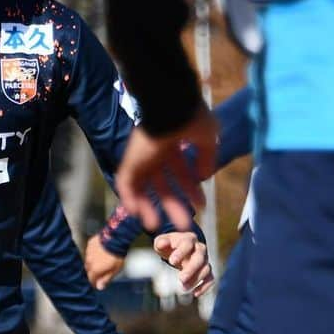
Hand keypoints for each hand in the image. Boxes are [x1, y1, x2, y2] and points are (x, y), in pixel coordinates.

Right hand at [84, 234, 125, 290]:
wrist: (116, 239)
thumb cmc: (116, 255)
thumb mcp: (114, 270)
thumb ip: (106, 279)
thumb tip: (100, 287)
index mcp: (95, 270)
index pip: (91, 279)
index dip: (95, 282)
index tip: (98, 283)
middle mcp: (89, 262)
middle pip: (89, 270)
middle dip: (94, 272)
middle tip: (101, 271)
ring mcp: (88, 252)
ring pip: (88, 260)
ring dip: (93, 262)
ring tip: (101, 260)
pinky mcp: (90, 244)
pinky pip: (90, 251)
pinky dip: (93, 253)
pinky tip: (100, 252)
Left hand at [114, 105, 217, 229]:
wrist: (170, 107)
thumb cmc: (190, 118)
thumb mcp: (207, 138)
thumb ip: (207, 157)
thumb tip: (205, 177)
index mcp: (174, 144)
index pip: (181, 171)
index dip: (190, 189)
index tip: (200, 205)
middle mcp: (156, 152)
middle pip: (163, 184)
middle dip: (173, 203)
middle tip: (184, 224)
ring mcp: (141, 157)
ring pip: (143, 187)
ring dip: (148, 207)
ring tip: (156, 226)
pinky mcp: (130, 161)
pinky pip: (125, 184)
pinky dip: (129, 199)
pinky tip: (138, 215)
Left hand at [153, 232, 214, 296]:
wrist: (179, 247)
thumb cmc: (169, 245)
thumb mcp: (162, 241)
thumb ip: (161, 242)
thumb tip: (160, 244)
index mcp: (189, 239)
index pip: (187, 244)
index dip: (180, 253)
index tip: (171, 262)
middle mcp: (200, 249)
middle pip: (199, 258)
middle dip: (191, 269)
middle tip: (180, 279)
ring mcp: (204, 259)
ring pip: (206, 269)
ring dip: (196, 280)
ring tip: (183, 288)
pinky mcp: (206, 270)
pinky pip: (210, 278)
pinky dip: (205, 286)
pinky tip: (195, 294)